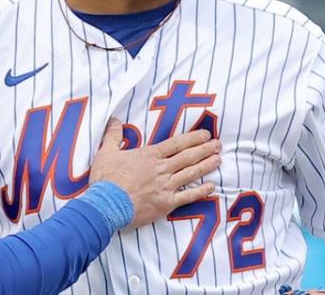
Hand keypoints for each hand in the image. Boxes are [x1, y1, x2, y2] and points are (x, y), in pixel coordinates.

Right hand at [89, 118, 220, 228]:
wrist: (106, 205)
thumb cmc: (106, 179)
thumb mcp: (106, 152)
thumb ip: (113, 135)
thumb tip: (113, 119)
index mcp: (149, 156)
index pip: (176, 144)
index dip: (192, 138)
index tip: (205, 135)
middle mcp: (161, 169)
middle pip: (187, 156)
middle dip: (204, 150)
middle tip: (218, 145)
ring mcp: (165, 186)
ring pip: (190, 173)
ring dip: (206, 166)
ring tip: (218, 160)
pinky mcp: (166, 203)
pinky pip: (188, 196)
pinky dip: (201, 191)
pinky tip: (211, 187)